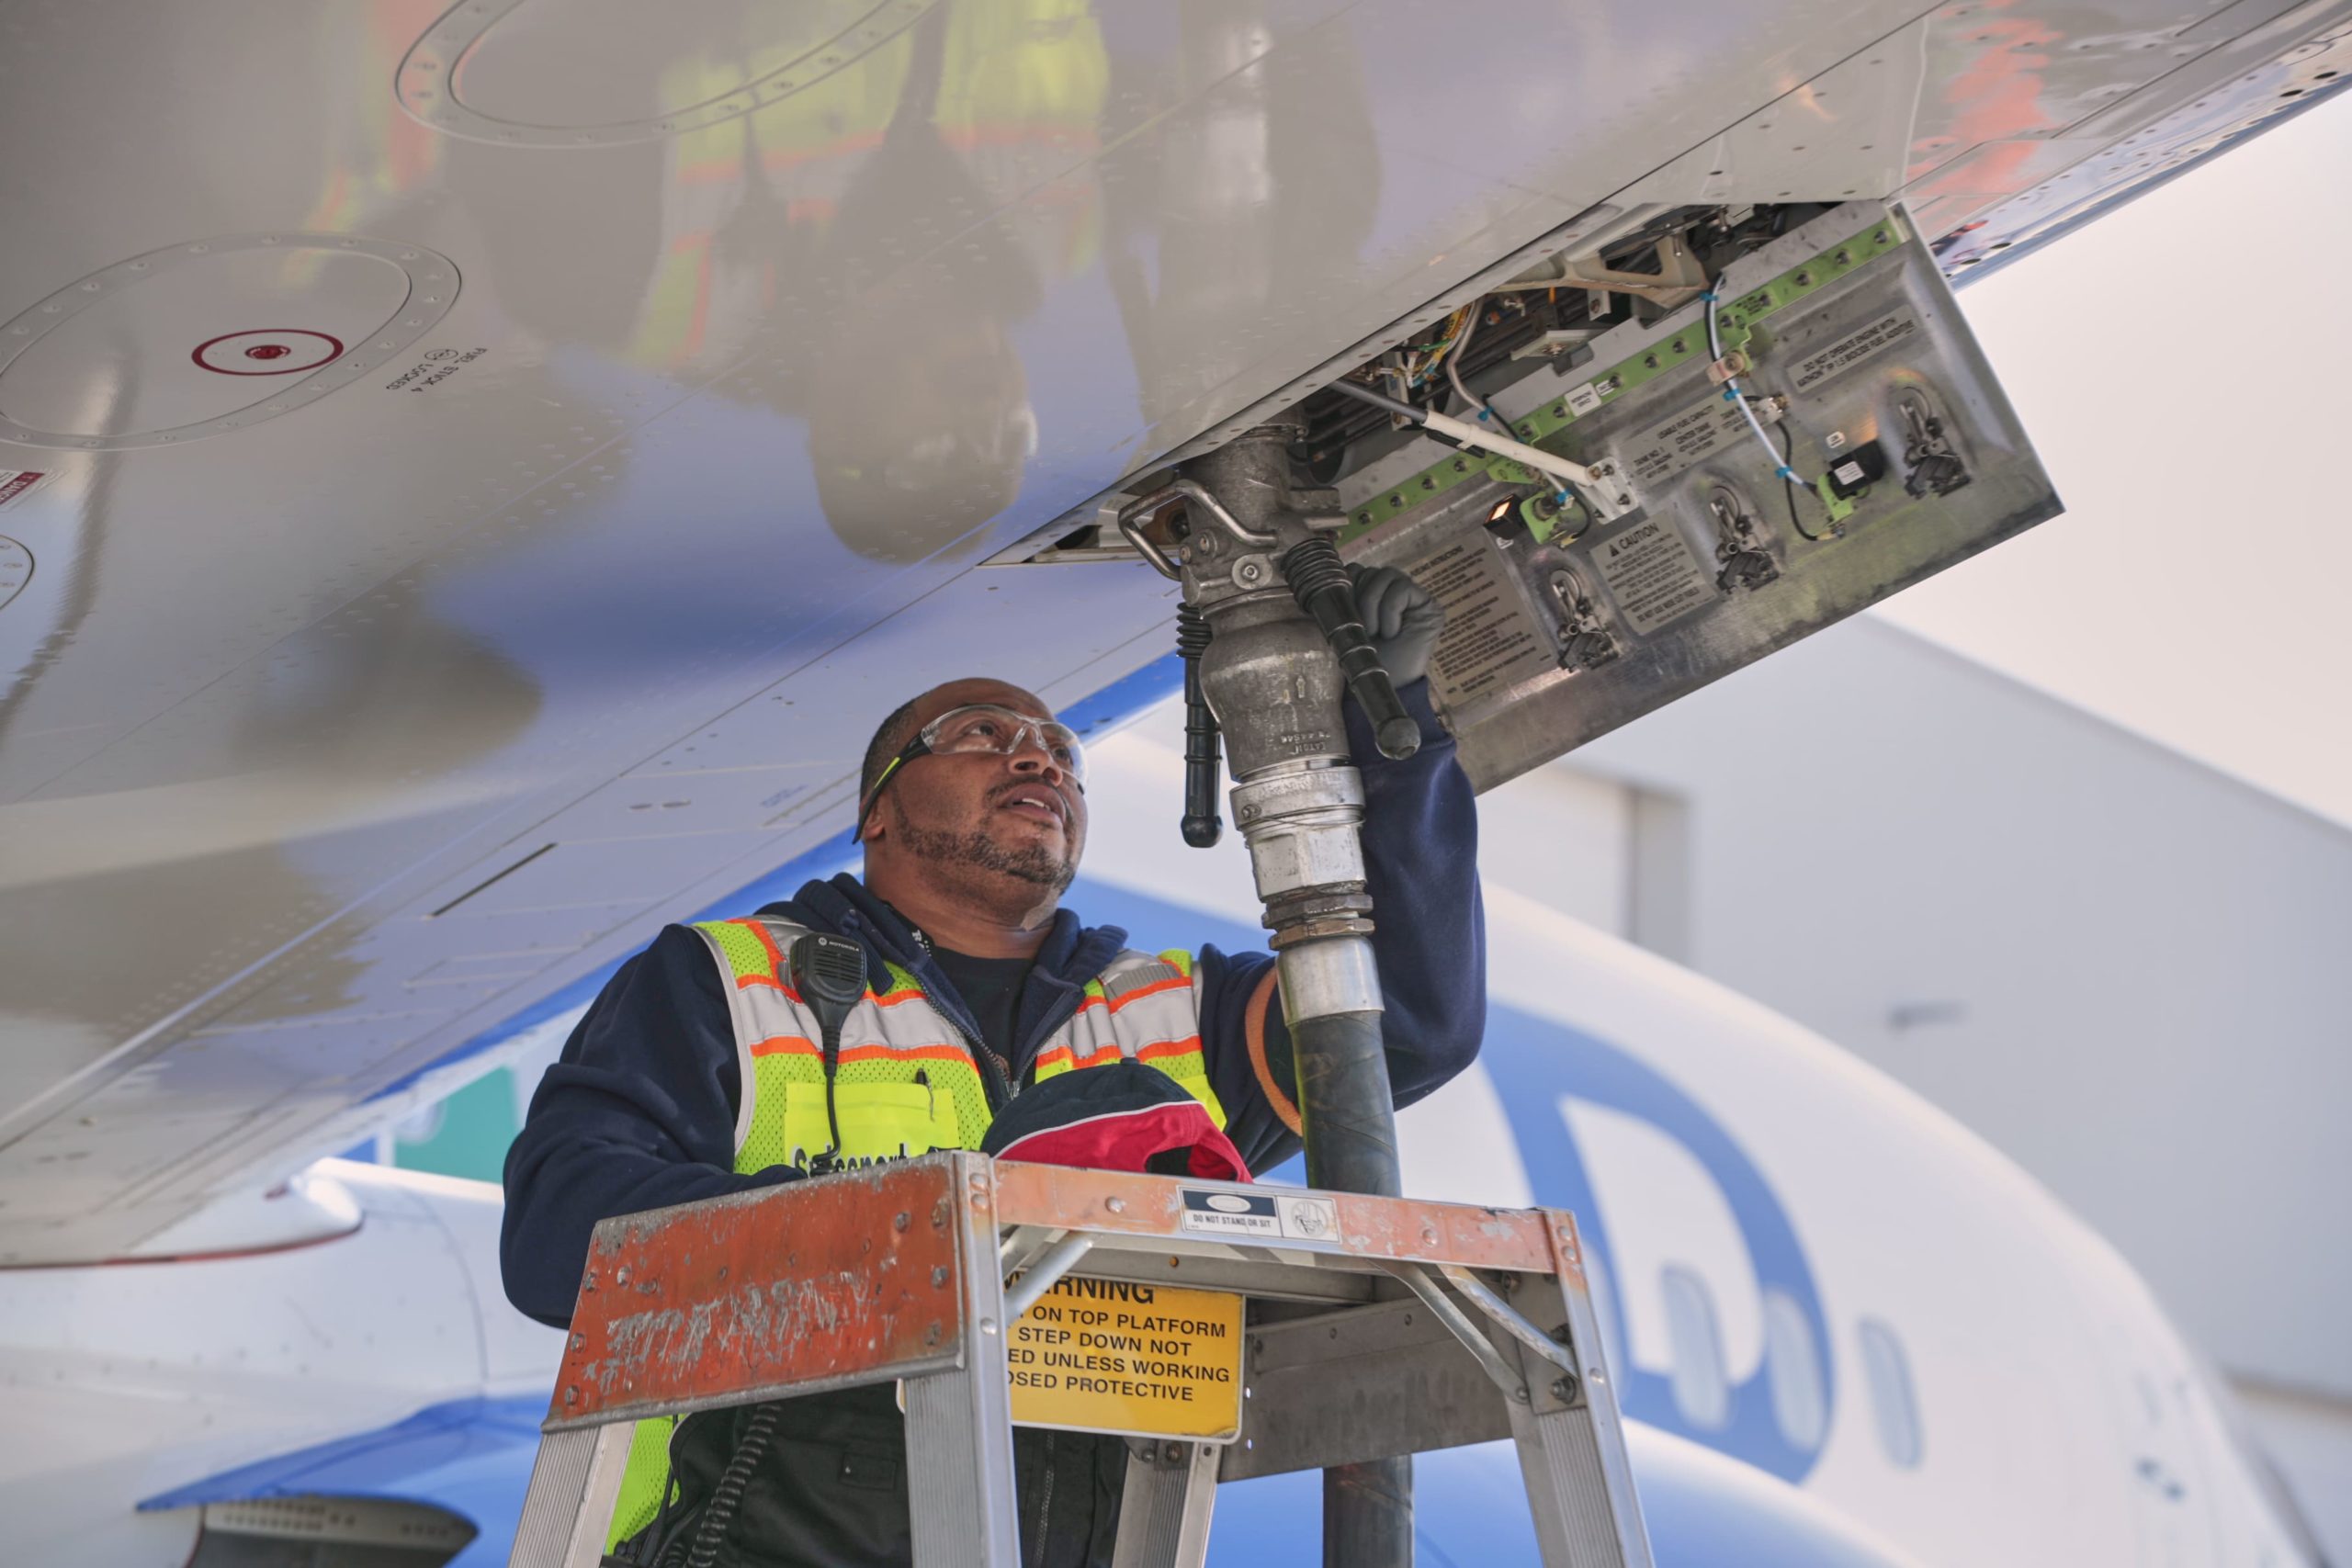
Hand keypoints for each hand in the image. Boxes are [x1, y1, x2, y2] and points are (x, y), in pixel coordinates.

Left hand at [1346, 563, 1444, 685]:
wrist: (1384, 686)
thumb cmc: (1364, 661)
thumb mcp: (1346, 624)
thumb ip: (1345, 596)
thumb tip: (1333, 572)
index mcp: (1373, 594)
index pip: (1356, 570)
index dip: (1346, 585)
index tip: (1344, 613)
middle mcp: (1394, 591)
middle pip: (1369, 570)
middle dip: (1359, 598)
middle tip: (1361, 628)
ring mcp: (1414, 597)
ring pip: (1385, 574)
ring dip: (1372, 605)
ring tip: (1375, 632)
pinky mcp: (1429, 605)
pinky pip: (1402, 588)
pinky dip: (1390, 611)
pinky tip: (1393, 632)